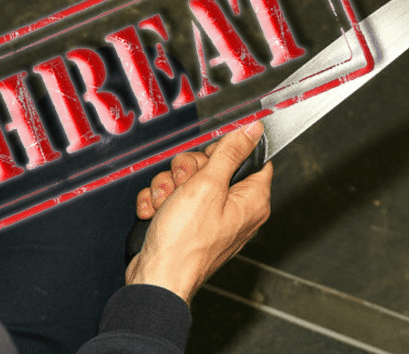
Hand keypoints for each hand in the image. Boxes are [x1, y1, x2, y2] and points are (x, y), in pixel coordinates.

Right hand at [125, 122, 271, 303]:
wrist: (156, 278)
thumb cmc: (185, 242)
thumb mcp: (208, 185)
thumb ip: (230, 153)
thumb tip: (253, 130)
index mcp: (251, 200)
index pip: (250, 157)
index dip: (225, 151)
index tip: (209, 157)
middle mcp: (234, 209)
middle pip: (211, 165)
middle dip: (187, 170)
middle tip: (183, 185)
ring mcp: (209, 218)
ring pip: (186, 180)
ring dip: (167, 187)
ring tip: (165, 205)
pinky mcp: (187, 225)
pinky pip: (171, 198)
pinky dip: (158, 203)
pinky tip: (155, 214)